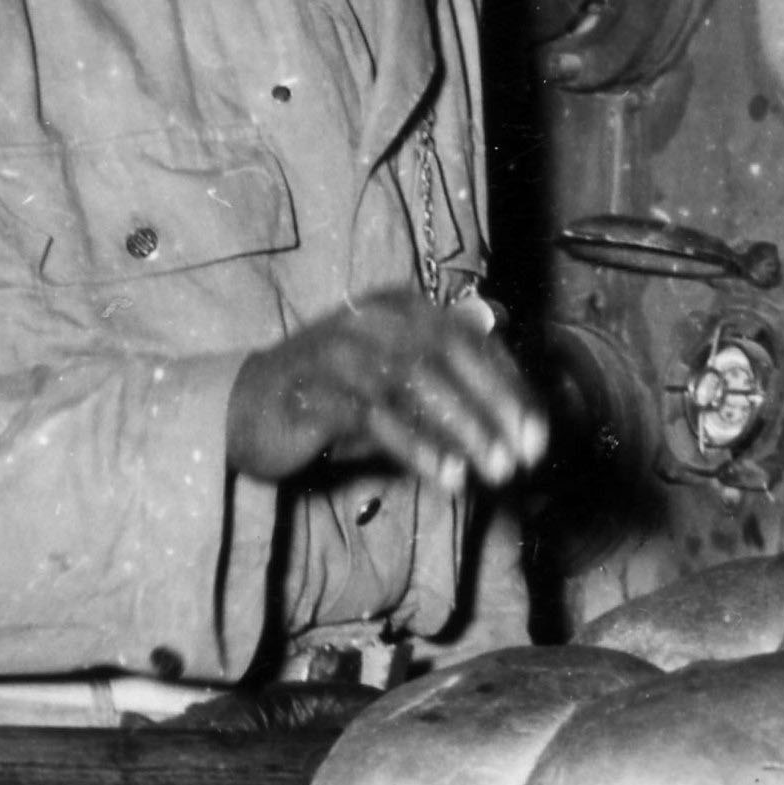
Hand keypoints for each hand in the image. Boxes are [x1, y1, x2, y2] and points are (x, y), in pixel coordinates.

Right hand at [228, 293, 549, 504]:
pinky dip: (418, 445)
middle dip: (495, 407)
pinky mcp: (315, 388)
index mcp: (399, 308)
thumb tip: (509, 368)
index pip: (471, 342)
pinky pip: (377, 415)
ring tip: (494, 471)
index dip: (510, 387)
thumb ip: (447, 375)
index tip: (540, 435)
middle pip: (450, 355)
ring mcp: (342, 350)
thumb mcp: (396, 385)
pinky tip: (447, 476)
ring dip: (463, 429)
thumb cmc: (330, 400)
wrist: (243, 411)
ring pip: (417, 382)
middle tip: (525, 455)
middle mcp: (374, 318)